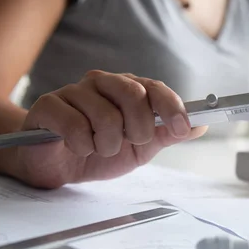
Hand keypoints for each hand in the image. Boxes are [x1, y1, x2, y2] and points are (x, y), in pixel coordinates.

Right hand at [12, 70, 206, 187]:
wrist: (54, 165)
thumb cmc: (96, 151)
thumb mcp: (139, 148)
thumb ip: (165, 134)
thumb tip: (200, 125)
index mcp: (126, 89)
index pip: (155, 88)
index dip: (172, 107)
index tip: (182, 129)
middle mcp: (101, 83)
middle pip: (134, 94)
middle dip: (139, 129)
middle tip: (129, 143)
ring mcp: (73, 91)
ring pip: (105, 115)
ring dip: (107, 145)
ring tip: (98, 149)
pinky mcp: (47, 106)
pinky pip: (75, 126)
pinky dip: (82, 146)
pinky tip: (76, 148)